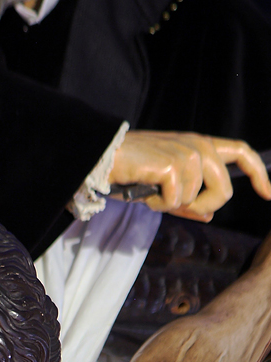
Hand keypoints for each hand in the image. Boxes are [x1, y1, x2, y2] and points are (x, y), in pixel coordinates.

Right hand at [110, 131, 270, 221]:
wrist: (106, 158)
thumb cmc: (134, 172)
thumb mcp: (166, 187)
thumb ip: (190, 202)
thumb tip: (208, 216)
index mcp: (200, 145)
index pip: (241, 152)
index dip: (259, 174)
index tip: (268, 193)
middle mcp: (198, 145)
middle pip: (224, 189)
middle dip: (204, 207)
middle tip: (180, 208)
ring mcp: (187, 153)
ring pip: (196, 199)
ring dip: (172, 205)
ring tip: (153, 193)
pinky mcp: (172, 165)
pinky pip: (176, 201)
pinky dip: (159, 205)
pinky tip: (146, 193)